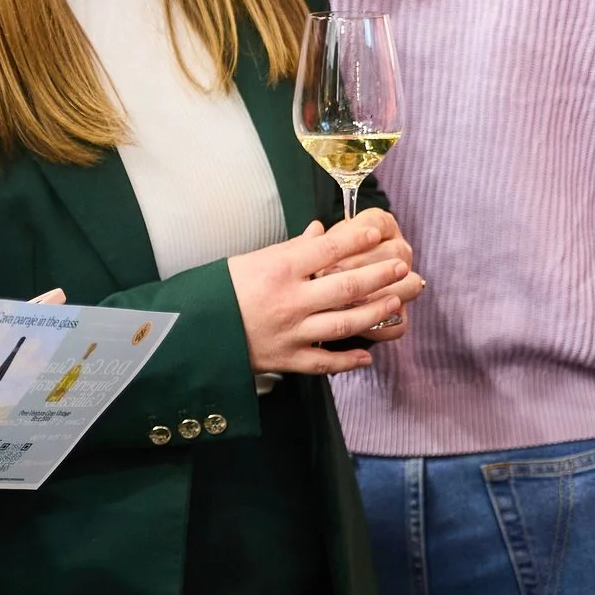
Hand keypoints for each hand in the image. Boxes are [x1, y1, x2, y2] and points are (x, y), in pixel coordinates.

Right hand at [229, 210, 423, 374]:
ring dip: (375, 312)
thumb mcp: (253, 260)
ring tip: (395, 300)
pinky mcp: (287, 359)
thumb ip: (292, 249)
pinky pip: (325, 362)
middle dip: (380, 275)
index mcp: (279, 270)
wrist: (192, 331)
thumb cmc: (223, 290)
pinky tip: (367, 355)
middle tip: (402, 266)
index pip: (327, 250)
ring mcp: (291, 333)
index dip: (356, 239)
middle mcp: (289, 301)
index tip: (377, 231)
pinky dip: (348, 361)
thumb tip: (321, 232)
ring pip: (344, 324)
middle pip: (346, 287)